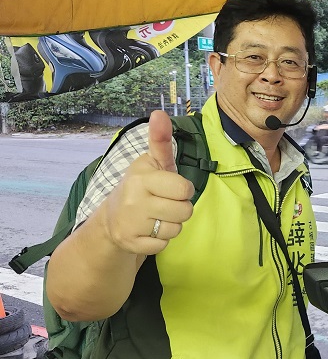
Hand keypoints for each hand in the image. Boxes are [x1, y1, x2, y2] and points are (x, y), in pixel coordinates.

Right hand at [100, 110, 194, 254]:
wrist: (112, 216)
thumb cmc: (143, 186)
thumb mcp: (153, 163)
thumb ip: (160, 140)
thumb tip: (159, 113)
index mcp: (142, 176)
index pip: (185, 189)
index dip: (183, 190)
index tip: (171, 188)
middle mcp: (134, 199)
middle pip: (185, 211)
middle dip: (180, 209)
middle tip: (164, 203)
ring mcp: (130, 222)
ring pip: (176, 229)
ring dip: (171, 225)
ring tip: (156, 216)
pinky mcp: (130, 243)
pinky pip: (164, 245)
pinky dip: (160, 240)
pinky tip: (148, 230)